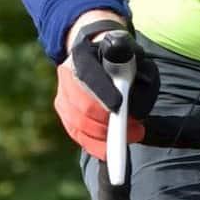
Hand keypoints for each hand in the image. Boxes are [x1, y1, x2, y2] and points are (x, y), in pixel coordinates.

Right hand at [55, 18, 159, 157]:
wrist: (94, 49)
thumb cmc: (118, 54)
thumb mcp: (130, 52)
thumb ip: (136, 69)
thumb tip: (135, 105)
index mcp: (82, 54)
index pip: (89, 76)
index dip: (103, 93)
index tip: (119, 107)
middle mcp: (67, 74)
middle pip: (83, 107)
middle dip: (110, 124)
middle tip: (137, 131)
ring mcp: (63, 93)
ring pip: (79, 124)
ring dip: (105, 137)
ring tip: (131, 137)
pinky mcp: (63, 110)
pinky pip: (76, 133)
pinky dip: (94, 145)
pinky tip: (110, 150)